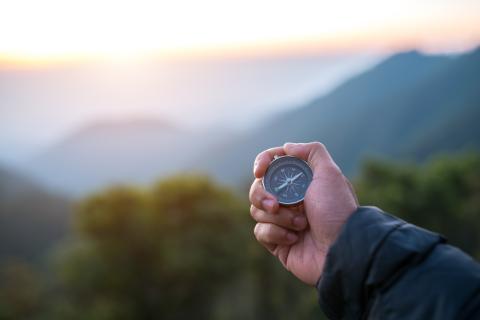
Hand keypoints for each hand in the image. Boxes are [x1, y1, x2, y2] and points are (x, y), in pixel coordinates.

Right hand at [249, 142, 357, 284]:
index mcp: (300, 183)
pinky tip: (294, 239)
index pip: (272, 165)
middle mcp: (290, 200)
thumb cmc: (337, 211)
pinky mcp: (277, 242)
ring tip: (301, 225)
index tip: (260, 171)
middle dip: (262, 195)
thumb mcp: (330, 174)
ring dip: (278, 217)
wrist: (341, 250)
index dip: (262, 163)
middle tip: (276, 204)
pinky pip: (260, 231)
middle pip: (258, 188)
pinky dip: (276, 233)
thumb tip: (287, 147)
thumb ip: (312, 152)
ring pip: (257, 210)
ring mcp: (282, 221)